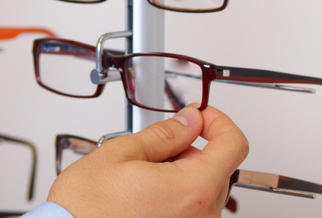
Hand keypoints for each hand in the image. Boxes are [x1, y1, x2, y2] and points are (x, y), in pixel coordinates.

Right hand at [47, 105, 248, 217]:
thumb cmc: (87, 206)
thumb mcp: (121, 153)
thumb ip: (163, 134)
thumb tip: (189, 121)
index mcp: (193, 187)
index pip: (234, 144)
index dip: (218, 121)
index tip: (198, 115)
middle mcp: (203, 214)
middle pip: (217, 167)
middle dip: (190, 147)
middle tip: (153, 143)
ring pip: (202, 187)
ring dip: (179, 171)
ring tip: (139, 172)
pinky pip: (191, 207)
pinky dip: (174, 192)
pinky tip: (142, 191)